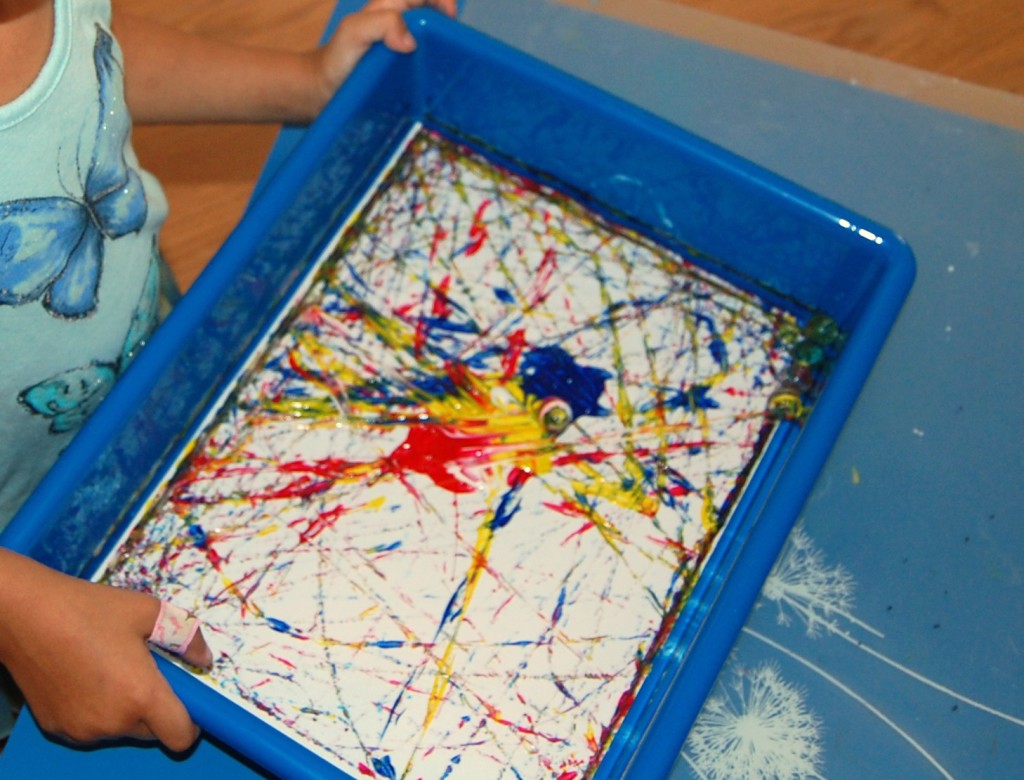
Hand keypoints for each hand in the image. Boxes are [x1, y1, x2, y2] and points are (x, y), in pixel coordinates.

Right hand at [0, 549, 211, 751]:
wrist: (25, 614)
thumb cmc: (89, 609)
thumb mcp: (148, 611)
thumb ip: (185, 636)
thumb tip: (204, 658)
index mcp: (140, 696)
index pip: (180, 737)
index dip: (191, 724)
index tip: (189, 704)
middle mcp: (112, 721)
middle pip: (151, 732)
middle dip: (157, 708)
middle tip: (146, 671)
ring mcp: (82, 729)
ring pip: (121, 730)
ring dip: (126, 709)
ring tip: (112, 668)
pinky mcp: (57, 728)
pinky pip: (92, 727)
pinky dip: (98, 710)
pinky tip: (87, 677)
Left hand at [316, 0, 457, 104]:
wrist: (325, 92)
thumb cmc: (337, 58)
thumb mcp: (354, 32)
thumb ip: (381, 24)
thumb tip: (411, 42)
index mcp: (391, 6)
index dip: (442, 1)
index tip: (451, 20)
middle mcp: (401, 25)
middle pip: (434, 16)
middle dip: (448, 28)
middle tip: (455, 50)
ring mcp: (403, 48)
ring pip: (432, 41)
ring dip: (444, 50)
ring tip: (450, 69)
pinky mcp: (405, 69)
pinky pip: (425, 63)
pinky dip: (435, 70)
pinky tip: (437, 83)